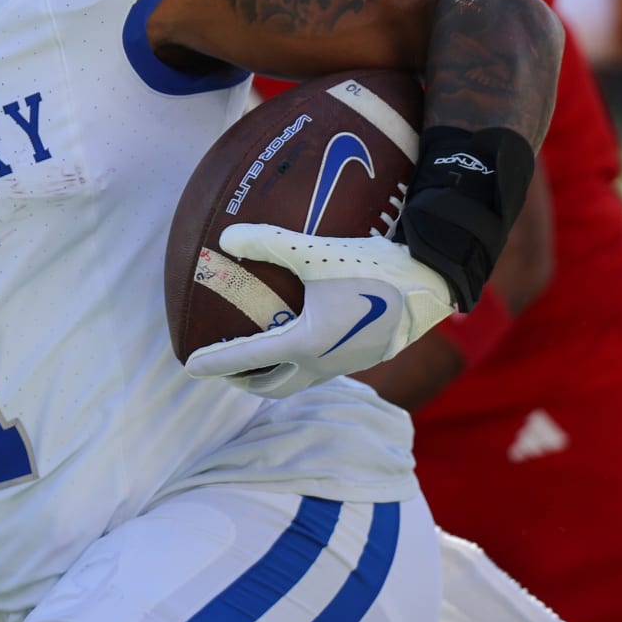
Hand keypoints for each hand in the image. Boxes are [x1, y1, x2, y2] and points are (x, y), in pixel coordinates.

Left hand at [184, 225, 454, 398]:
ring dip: (274, 376)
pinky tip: (303, 338)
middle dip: (245, 381)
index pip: (246, 359)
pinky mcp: (364, 356)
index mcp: (305, 344)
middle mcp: (322, 363)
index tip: (189, 367)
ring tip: (258, 360)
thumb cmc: (373, 267)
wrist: (431, 282)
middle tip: (225, 370)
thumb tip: (226, 236)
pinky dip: (300, 364)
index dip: (215, 363)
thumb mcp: (315, 252)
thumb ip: (269, 243)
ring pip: (299, 380)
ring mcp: (345, 363)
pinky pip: (321, 368)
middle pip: (273, 385)